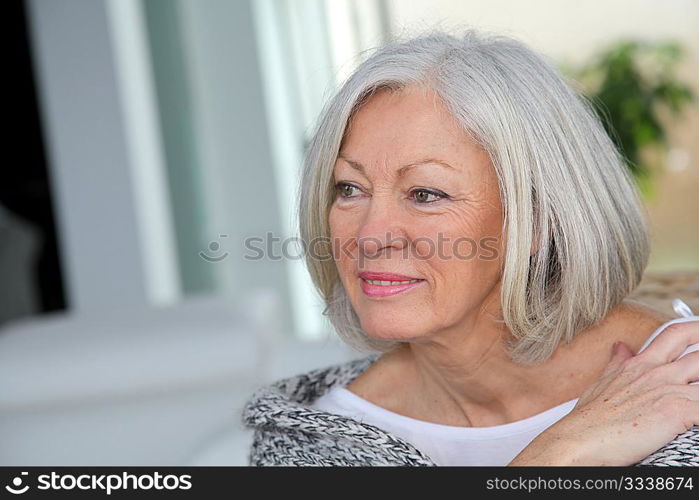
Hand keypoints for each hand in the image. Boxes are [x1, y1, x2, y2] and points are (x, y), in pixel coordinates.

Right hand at [509, 321, 698, 465]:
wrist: (578, 440)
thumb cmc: (588, 419)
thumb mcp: (601, 383)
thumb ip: (617, 364)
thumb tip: (621, 347)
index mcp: (640, 364)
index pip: (675, 334)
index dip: (695, 330)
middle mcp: (656, 373)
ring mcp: (667, 390)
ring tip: (696, 402)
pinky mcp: (675, 411)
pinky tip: (698, 422)